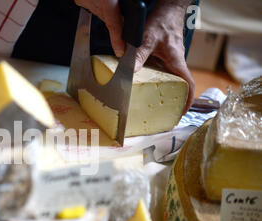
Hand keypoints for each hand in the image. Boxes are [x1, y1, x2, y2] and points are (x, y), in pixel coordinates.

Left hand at [74, 0, 194, 111]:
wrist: (168, 8)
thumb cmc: (162, 21)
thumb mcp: (148, 39)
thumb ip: (139, 55)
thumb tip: (131, 72)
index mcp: (176, 61)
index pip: (187, 84)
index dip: (187, 100)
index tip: (182, 112)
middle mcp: (175, 62)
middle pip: (178, 84)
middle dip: (173, 98)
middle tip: (164, 111)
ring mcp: (171, 58)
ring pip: (169, 77)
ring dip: (164, 88)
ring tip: (152, 101)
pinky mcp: (165, 54)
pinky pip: (162, 69)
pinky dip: (156, 78)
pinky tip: (143, 81)